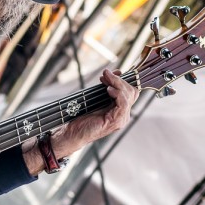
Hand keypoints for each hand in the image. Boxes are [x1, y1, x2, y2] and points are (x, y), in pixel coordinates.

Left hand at [23, 69, 138, 175]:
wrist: (72, 132)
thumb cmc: (81, 117)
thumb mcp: (95, 98)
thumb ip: (106, 87)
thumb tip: (115, 73)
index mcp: (120, 110)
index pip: (131, 91)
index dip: (121, 80)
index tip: (108, 72)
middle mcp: (123, 115)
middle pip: (132, 92)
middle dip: (119, 79)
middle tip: (106, 73)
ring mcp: (121, 119)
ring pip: (128, 96)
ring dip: (117, 83)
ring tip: (106, 78)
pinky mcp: (116, 122)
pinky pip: (123, 104)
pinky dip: (118, 94)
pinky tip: (109, 90)